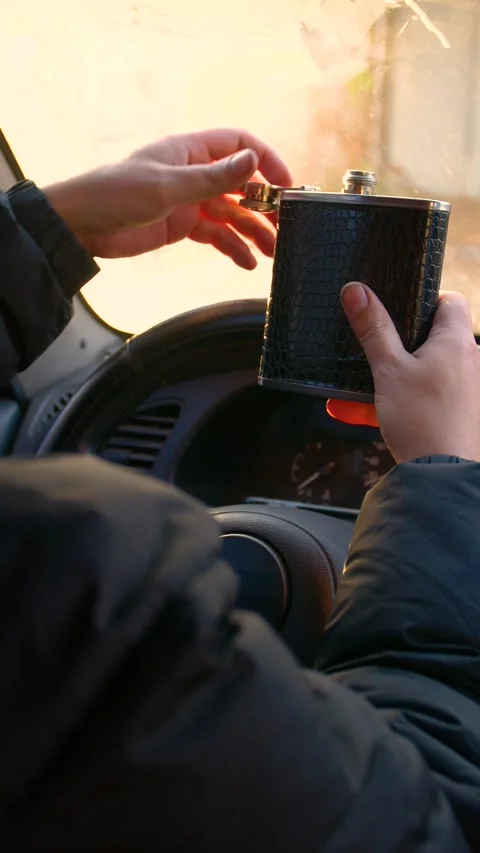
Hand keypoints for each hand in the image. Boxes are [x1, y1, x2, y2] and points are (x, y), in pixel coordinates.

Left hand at [43, 129, 292, 267]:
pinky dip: (232, 247)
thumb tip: (251, 160)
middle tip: (284, 225)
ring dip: (252, 230)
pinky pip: (215, 235)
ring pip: (231, 213)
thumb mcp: (168, 186)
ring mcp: (189, 200)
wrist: (83, 226)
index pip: (239, 145)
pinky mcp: (182, 225)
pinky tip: (246, 261)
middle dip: (264, 203)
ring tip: (272, 251)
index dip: (265, 160)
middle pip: (240, 183)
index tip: (285, 185)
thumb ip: (212, 178)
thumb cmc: (117, 193)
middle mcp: (193, 172)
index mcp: (190, 151)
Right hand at [327, 282, 479, 462]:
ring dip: (387, 380)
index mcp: (457, 341)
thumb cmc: (421, 418)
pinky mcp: (457, 412)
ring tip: (351, 394)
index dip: (423, 301)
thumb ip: (373, 328)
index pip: (449, 301)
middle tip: (370, 352)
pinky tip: (360, 413)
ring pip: (421, 372)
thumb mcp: (388, 369)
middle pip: (431, 337)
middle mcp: (469, 361)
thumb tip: (356, 290)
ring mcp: (465, 388)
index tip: (396, 312)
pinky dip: (395, 402)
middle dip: (394, 347)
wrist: (441, 474)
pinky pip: (421, 398)